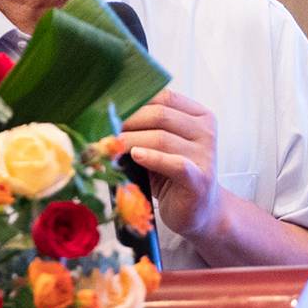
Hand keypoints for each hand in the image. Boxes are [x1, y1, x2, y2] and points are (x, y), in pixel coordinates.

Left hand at [118, 90, 220, 239]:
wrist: (199, 210)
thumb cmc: (174, 177)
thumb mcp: (162, 147)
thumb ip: (146, 129)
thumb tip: (108, 119)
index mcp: (198, 116)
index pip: (164, 97)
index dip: (134, 101)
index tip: (109, 111)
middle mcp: (205, 131)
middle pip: (160, 115)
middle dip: (127, 120)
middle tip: (102, 129)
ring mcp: (205, 155)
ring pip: (161, 138)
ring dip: (129, 140)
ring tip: (109, 146)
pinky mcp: (199, 178)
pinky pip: (173, 163)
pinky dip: (151, 158)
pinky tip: (135, 156)